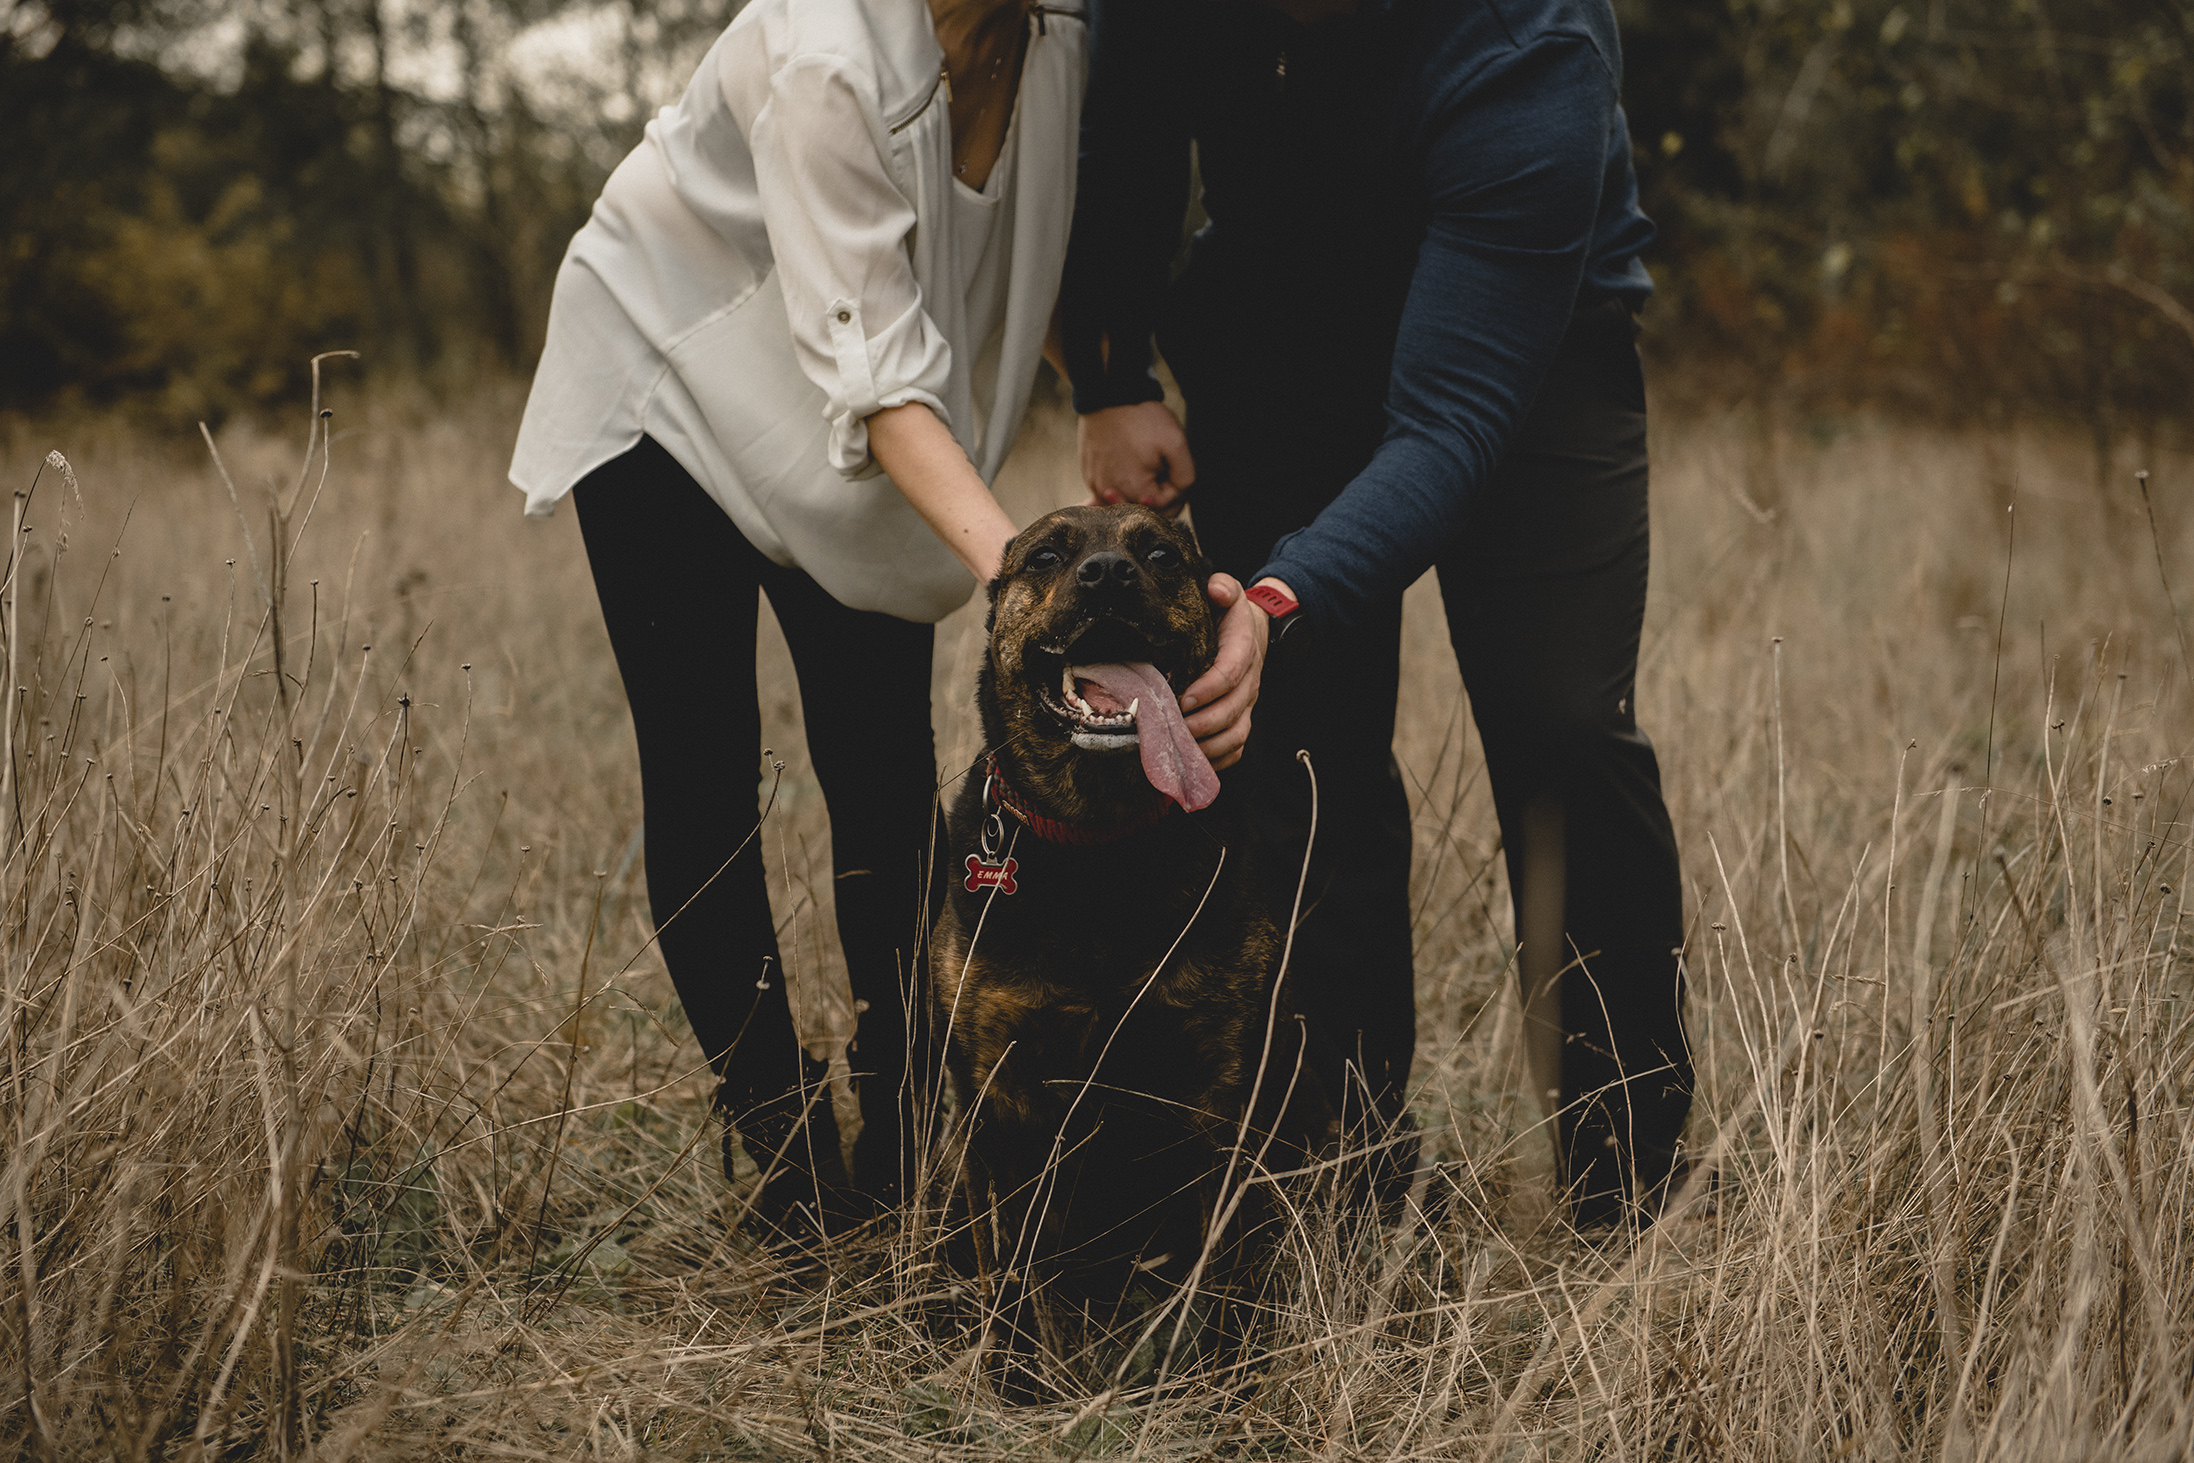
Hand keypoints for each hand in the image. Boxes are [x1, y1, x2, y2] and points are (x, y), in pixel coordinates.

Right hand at [1079, 401, 1194, 513]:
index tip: (1172, 466)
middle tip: (1159, 463)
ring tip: (1142, 461)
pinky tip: (1127, 466)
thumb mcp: (1176, 444)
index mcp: (1136, 493)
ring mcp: (1096, 486)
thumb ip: (1185, 478)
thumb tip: (1178, 497)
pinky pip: (1109, 492)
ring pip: (1127, 501)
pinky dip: (1121, 484)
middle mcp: (1111, 496)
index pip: (1167, 508)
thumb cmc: (1143, 417)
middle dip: (1157, 491)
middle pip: (1145, 508)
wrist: (1108, 393)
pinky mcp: (1089, 475)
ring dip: (1139, 489)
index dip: (1176, 488)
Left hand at [1180, 573, 1267, 770]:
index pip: (1230, 674)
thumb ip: (1223, 587)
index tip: (1182, 698)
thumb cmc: (1231, 615)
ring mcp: (1246, 704)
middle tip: (1172, 727)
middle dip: (1201, 724)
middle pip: (1231, 711)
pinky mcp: (1241, 719)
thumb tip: (1215, 588)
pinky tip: (1193, 761)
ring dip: (1208, 746)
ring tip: (1179, 747)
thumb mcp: (1229, 592)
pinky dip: (1217, 759)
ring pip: (1235, 734)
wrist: (1256, 631)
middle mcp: (1249, 682)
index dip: (1208, 689)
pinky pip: (1236, 747)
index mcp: (1243, 650)